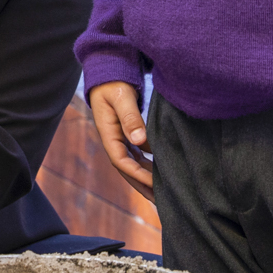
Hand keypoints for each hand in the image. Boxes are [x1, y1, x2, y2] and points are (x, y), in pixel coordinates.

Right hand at [89, 80, 152, 201]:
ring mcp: (119, 139)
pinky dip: (149, 165)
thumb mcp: (121, 97)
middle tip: (160, 201)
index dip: (137, 174)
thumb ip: (130, 118)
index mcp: (108, 133)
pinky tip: (162, 172)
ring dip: (146, 178)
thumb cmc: (113, 82)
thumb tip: (139, 141)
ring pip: (133, 164)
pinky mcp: (127, 135)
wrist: (108, 71)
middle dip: (142, 185)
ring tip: (164, 192)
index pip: (121, 161)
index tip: (154, 183)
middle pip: (127, 169)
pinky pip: (138, 155)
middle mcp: (112, 140)